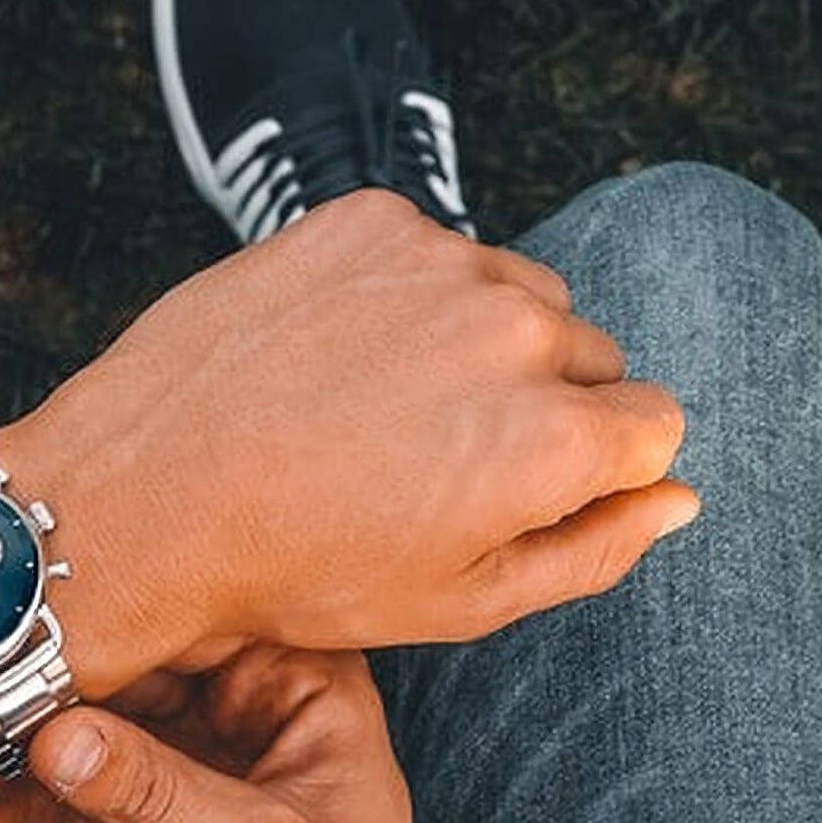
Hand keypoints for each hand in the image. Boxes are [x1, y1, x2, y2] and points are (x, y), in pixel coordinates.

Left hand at [0, 190, 696, 699]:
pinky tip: (334, 358)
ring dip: (475, 342)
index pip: (655, 426)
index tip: (512, 489)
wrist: (141, 497)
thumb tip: (679, 498)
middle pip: (589, 356)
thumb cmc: (293, 569)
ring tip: (376, 408)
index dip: (591, 469)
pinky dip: (404, 296)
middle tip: (429, 459)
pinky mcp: (368, 220)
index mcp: (555, 438)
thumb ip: (593, 550)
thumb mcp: (458, 602)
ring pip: (514, 296)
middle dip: (537, 405)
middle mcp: (515, 331)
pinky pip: (433, 253)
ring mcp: (439, 263)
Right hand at [0, 641, 600, 822]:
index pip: (193, 622)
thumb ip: (153, 792)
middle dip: (54, 694)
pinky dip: (40, 805)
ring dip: (34, 756)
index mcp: (304, 688)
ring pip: (102, 732)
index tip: (26, 631)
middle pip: (134, 672)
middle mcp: (256, 716)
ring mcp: (211, 773)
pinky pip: (90, 792)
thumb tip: (56, 734)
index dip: (112, 621)